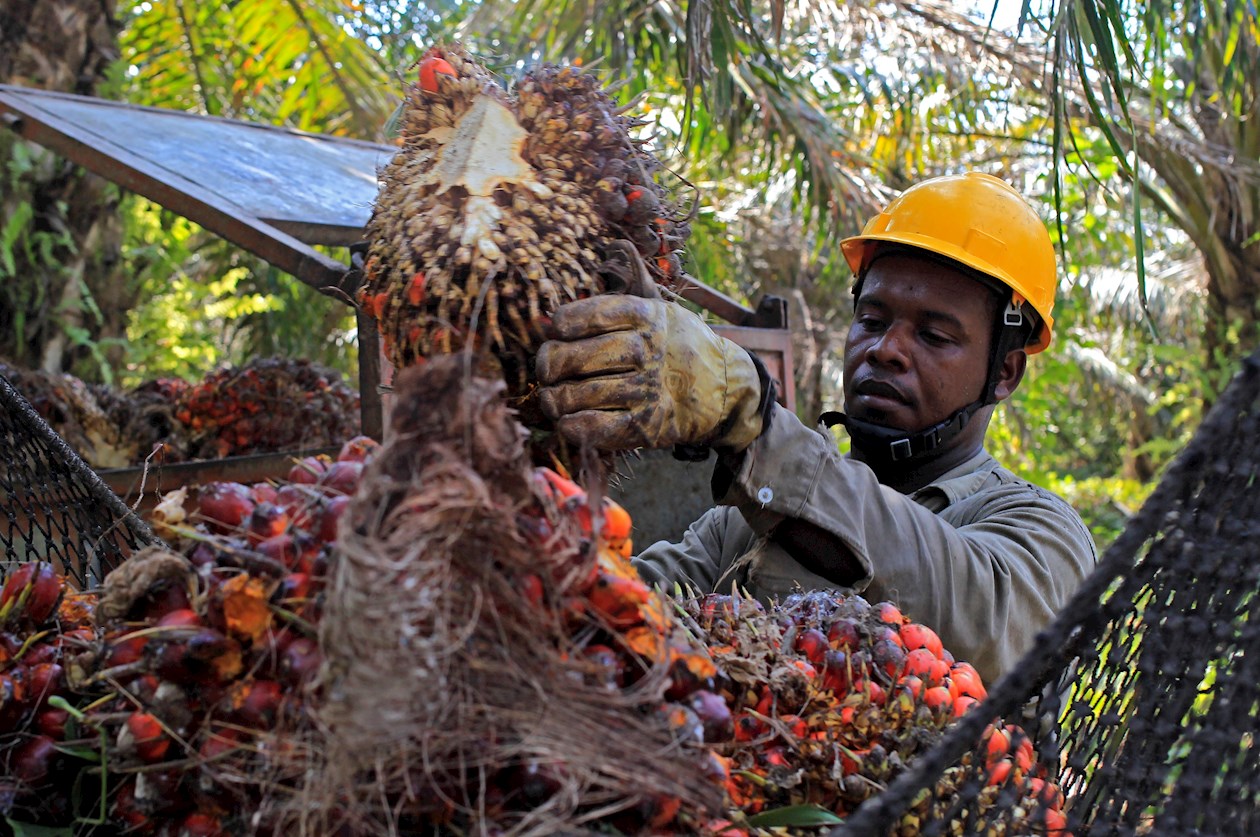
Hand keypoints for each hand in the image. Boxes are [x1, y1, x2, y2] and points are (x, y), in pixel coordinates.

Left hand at [536, 295, 763, 452]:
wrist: (726, 386)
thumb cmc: (679, 347)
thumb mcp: (658, 313)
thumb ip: (614, 310)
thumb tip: (561, 308)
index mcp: (646, 317)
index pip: (587, 316)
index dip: (562, 325)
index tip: (557, 331)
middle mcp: (645, 351)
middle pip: (575, 357)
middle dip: (549, 364)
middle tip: (546, 370)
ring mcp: (646, 389)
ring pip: (579, 394)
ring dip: (555, 399)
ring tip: (552, 398)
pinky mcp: (646, 424)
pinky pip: (596, 427)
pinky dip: (573, 426)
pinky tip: (567, 422)